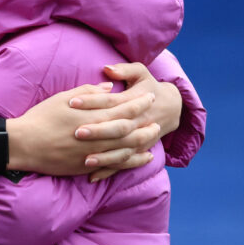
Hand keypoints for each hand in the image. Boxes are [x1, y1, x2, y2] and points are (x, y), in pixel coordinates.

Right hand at [6, 83, 156, 175]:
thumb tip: (109, 86)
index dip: (138, 101)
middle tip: (158, 117)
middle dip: (145, 121)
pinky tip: (144, 157)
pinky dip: (133, 160)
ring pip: (127, 147)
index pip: (122, 106)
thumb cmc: (41, 117)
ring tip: (154, 135)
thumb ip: (88, 92)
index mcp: (91, 115)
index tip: (149, 95)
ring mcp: (94, 152)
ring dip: (143, 140)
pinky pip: (117, 164)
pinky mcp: (89, 165)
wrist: (24, 144)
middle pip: (129, 128)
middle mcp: (96, 134)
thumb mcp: (62, 98)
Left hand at [76, 63, 182, 181]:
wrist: (171, 107)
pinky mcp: (137, 151)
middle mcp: (138, 122)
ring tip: (85, 159)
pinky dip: (108, 171)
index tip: (71, 101)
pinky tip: (92, 177)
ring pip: (122, 150)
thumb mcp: (141, 73)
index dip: (92, 100)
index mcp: (135, 101)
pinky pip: (123, 164)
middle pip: (117, 128)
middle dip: (98, 131)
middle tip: (76, 132)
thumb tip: (107, 68)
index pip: (111, 101)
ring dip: (104, 156)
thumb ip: (124, 70)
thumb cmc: (149, 87)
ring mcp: (138, 139)